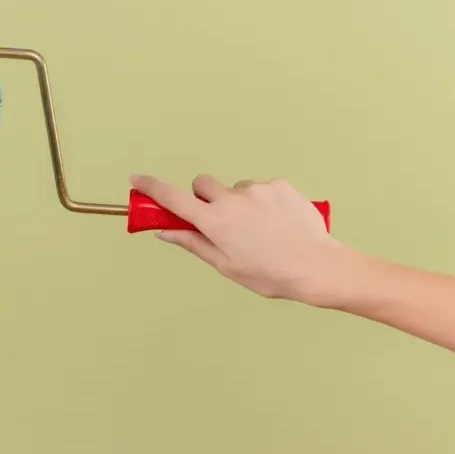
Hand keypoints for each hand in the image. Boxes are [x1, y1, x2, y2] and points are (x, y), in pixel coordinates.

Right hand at [130, 173, 348, 303]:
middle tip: (217, 220)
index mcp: (215, 223)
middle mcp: (232, 200)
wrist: (317, 267)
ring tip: (259, 229)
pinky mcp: (279, 185)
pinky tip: (276, 222)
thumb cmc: (270, 274)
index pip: (173, 198)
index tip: (137, 179)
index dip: (152, 187)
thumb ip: (193, 242)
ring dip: (237, 203)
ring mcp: (257, 189)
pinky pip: (260, 188)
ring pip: (234, 189)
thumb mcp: (225, 265)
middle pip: (202, 185)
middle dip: (203, 197)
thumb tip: (165, 231)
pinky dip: (261, 202)